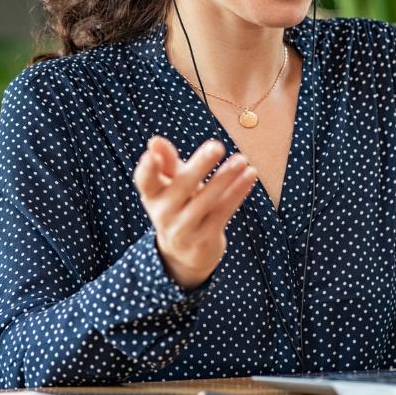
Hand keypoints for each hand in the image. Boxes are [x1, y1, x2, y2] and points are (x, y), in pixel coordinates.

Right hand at [133, 136, 257, 289]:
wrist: (185, 253)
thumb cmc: (179, 205)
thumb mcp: (170, 184)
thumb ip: (167, 162)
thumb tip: (155, 141)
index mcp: (152, 195)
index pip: (145, 181)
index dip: (147, 169)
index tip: (151, 155)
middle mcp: (164, 213)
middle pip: (182, 186)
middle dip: (200, 166)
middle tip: (217, 146)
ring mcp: (184, 229)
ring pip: (206, 200)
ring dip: (225, 178)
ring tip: (241, 159)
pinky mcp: (205, 238)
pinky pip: (223, 211)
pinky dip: (237, 192)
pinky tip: (250, 175)